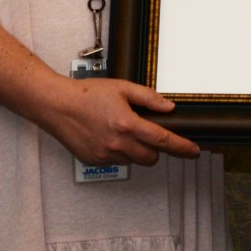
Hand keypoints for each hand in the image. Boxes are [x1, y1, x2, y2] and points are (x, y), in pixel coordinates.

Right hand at [43, 77, 200, 166]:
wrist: (57, 106)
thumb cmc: (86, 94)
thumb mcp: (121, 88)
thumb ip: (148, 98)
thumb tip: (168, 107)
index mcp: (127, 124)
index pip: (163, 140)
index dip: (182, 147)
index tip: (193, 151)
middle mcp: (118, 144)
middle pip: (151, 158)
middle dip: (156, 149)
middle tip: (148, 134)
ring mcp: (105, 155)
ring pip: (134, 161)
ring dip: (137, 151)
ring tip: (123, 132)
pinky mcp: (94, 161)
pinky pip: (117, 162)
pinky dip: (120, 153)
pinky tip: (109, 137)